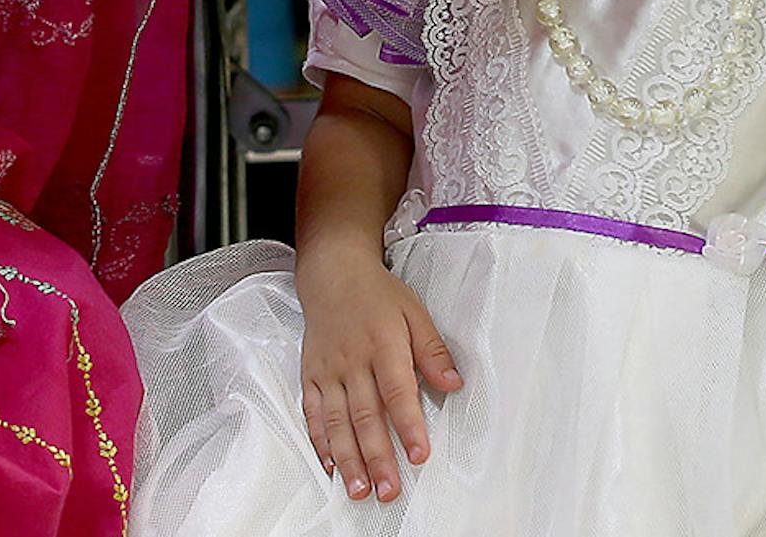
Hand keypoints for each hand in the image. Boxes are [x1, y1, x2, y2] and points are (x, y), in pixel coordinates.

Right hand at [297, 247, 462, 503]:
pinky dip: (319, 440)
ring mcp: (328, 370)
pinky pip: (313, 412)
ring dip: (348, 458)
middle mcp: (352, 361)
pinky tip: (330, 466)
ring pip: (336, 421)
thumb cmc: (377, 295)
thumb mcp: (414, 313)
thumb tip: (454, 384)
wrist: (332, 273)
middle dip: (377, 457)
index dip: (408, 425)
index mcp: (382, 345)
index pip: (397, 391)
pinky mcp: (312, 375)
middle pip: (365, 415)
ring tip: (360, 489)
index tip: (419, 456)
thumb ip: (433, 351)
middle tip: (389, 490)